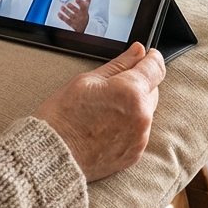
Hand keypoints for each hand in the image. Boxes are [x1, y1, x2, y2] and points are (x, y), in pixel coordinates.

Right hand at [34, 43, 164, 181]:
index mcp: (130, 92)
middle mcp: (141, 115)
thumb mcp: (86, 81)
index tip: (147, 56)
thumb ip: (119, 65)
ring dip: (133, 107)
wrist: (53, 155)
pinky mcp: (135, 153)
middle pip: (152, 90)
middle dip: (138, 85)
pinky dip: (128, 126)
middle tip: (110, 89)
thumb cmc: (62, 117)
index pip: (155, 68)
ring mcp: (140, 137)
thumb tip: (138, 51)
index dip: (151, 59)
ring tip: (103, 112)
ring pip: (145, 112)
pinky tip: (105, 127)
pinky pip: (139, 132)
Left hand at [57, 0, 92, 32]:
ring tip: (62, 7)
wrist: (83, 25)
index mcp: (84, 9)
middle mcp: (80, 14)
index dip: (80, 2)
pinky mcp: (71, 23)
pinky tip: (59, 13)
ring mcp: (76, 19)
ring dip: (66, 11)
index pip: (83, 6)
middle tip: (68, 4)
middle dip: (72, 7)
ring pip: (71, 15)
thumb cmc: (84, 11)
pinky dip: (62, 17)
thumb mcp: (87, 3)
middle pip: (77, 11)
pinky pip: (66, 20)